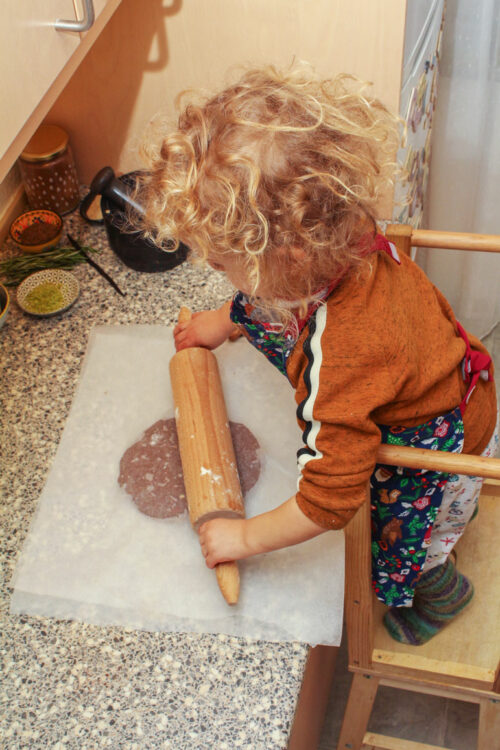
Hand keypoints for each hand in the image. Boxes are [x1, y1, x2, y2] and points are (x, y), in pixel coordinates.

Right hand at [174, 303, 234, 350]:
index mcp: (193, 338)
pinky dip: (185, 324)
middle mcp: (190, 329)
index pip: (181, 346)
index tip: (179, 352)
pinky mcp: (196, 316)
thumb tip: (199, 349)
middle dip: (177, 343)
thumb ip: (203, 348)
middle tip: (179, 346)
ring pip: (179, 327)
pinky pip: (187, 319)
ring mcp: (192, 321)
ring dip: (177, 333)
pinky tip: (187, 326)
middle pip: (178, 337)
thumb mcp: (211, 346)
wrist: (225, 320)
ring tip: (178, 336)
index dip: (179, 350)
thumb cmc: (220, 333)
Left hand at [199, 496, 326, 567]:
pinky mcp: (214, 555)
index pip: (200, 532)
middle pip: (202, 544)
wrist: (251, 536)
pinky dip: (213, 564)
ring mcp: (210, 545)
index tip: (212, 541)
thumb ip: (218, 529)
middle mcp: (207, 533)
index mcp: (210, 524)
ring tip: (220, 556)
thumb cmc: (244, 529)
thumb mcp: (227, 523)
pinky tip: (217, 563)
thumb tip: (216, 537)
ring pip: (204, 554)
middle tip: (218, 549)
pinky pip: (208, 563)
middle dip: (209, 547)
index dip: (207, 538)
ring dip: (211, 556)